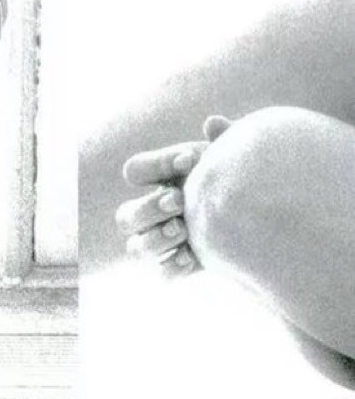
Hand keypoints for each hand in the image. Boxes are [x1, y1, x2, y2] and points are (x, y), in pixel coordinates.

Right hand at [116, 115, 231, 277]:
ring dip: (155, 239)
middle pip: (125, 216)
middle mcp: (157, 212)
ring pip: (136, 248)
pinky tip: (192, 258)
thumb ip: (226, 138)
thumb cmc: (245, 177)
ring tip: (184, 231)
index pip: (135, 171)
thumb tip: (212, 124)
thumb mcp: (237, 155)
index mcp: (164, 180)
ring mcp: (168, 242)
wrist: (274, 217)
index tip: (187, 162)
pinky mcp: (186, 265)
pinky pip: (162, 274)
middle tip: (179, 202)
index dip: (154, 166)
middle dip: (148, 208)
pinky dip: (172, 267)